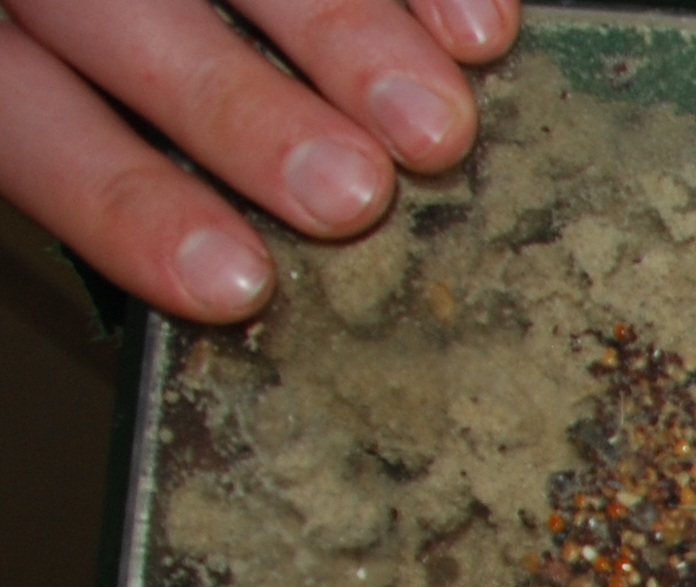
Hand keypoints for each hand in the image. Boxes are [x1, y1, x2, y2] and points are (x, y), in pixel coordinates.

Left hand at [0, 0, 518, 325]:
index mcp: (1, 49)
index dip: (125, 201)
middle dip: (243, 110)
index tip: (236, 281)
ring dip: (350, 37)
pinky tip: (479, 35)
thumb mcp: (77, 132)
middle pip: (124, 20)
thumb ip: (132, 180)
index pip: (33, 126)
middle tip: (350, 194)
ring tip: (436, 128)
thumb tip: (246, 283)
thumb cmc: (130, 88)